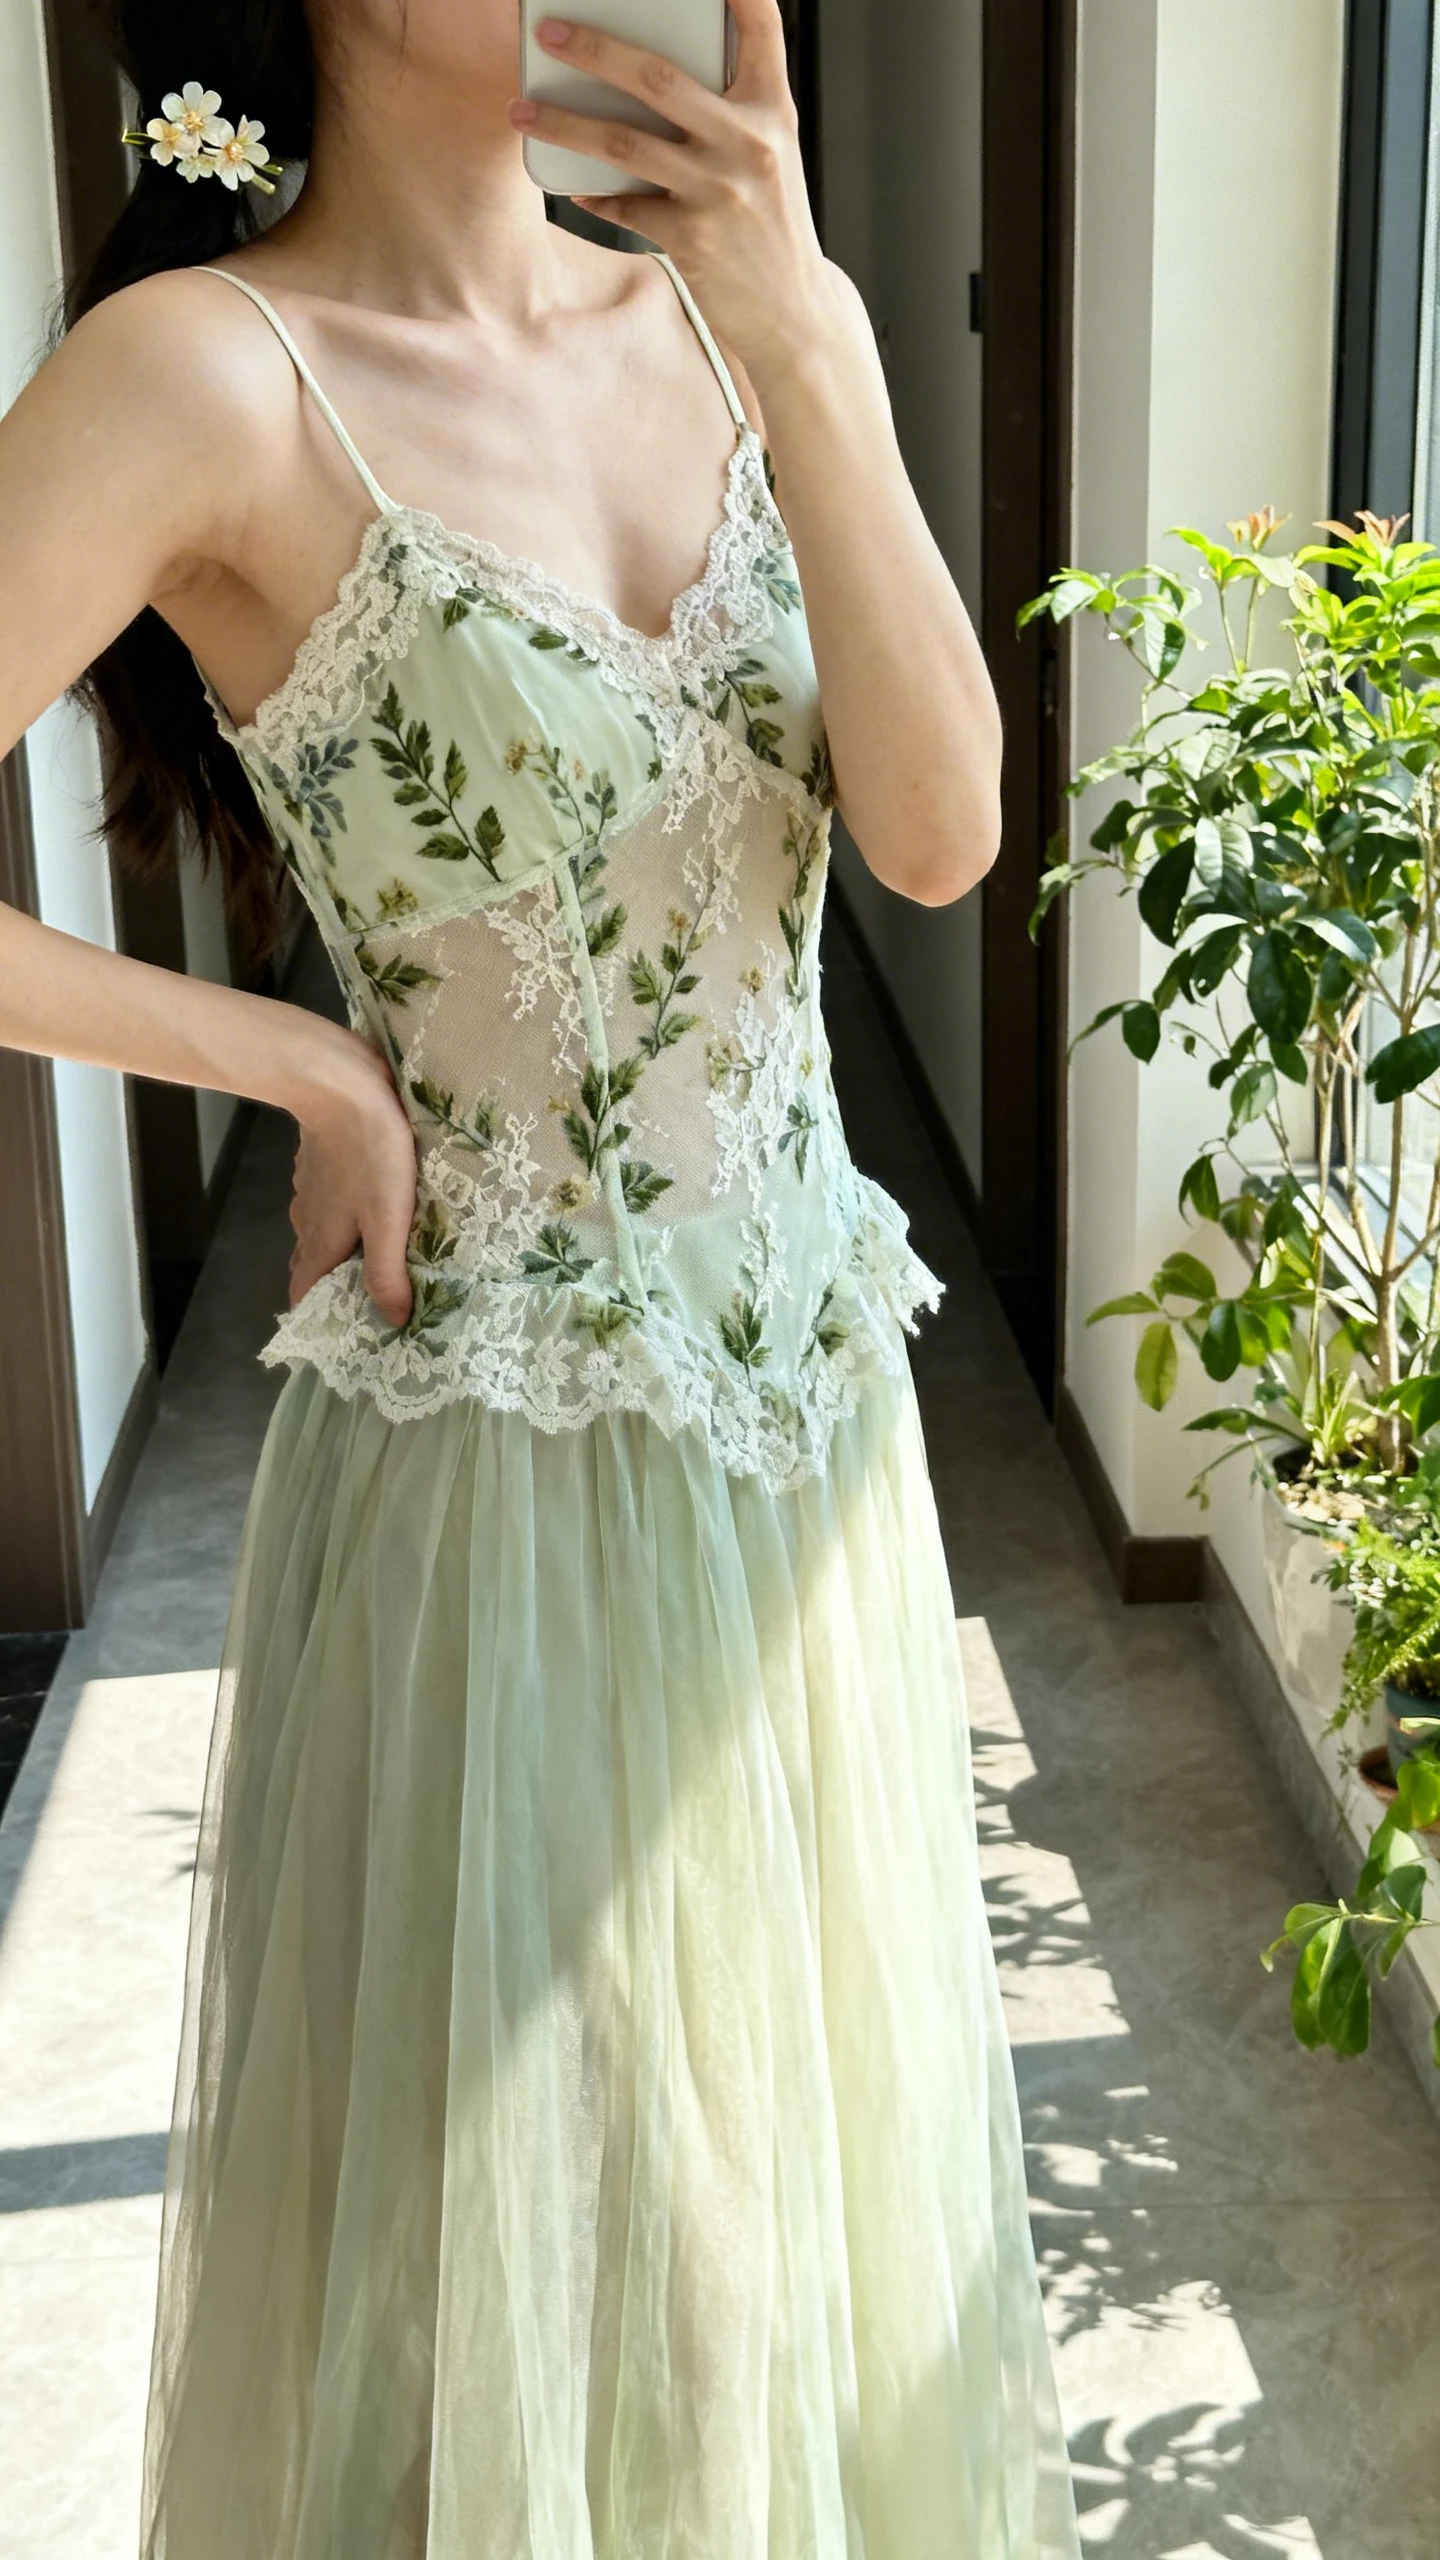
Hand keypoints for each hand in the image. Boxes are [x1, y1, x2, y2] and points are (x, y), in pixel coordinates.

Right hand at [287, 1032, 416, 1327]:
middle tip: (380, 1299)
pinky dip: (351, 1214)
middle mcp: (308, 1222)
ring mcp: (313, 1190)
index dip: (322, 1319)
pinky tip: (381, 1207)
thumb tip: (392, 1322)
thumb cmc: (369, 1153)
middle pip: (316, 1267)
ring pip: (327, 1232)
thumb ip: (387, 1273)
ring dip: (350, 1249)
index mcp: (319, 1243)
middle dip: (341, 1287)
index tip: (351, 1334)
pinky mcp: (324, 1162)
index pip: (305, 1297)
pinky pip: (335, 1201)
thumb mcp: (387, 1219)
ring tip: (389, 1256)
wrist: (341, 1082)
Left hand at [511, 1, 831, 382]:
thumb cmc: (770, 228)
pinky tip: (573, 186)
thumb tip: (646, 79)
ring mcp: (718, 189)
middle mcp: (748, 142)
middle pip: (657, 76)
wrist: (794, 314)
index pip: (762, 29)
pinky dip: (594, 195)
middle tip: (548, 32)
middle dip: (594, 48)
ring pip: (623, 141)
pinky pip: (624, 205)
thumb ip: (729, 115)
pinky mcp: (692, 236)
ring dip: (564, 123)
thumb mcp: (769, 159)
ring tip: (522, 110)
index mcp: (773, 112)